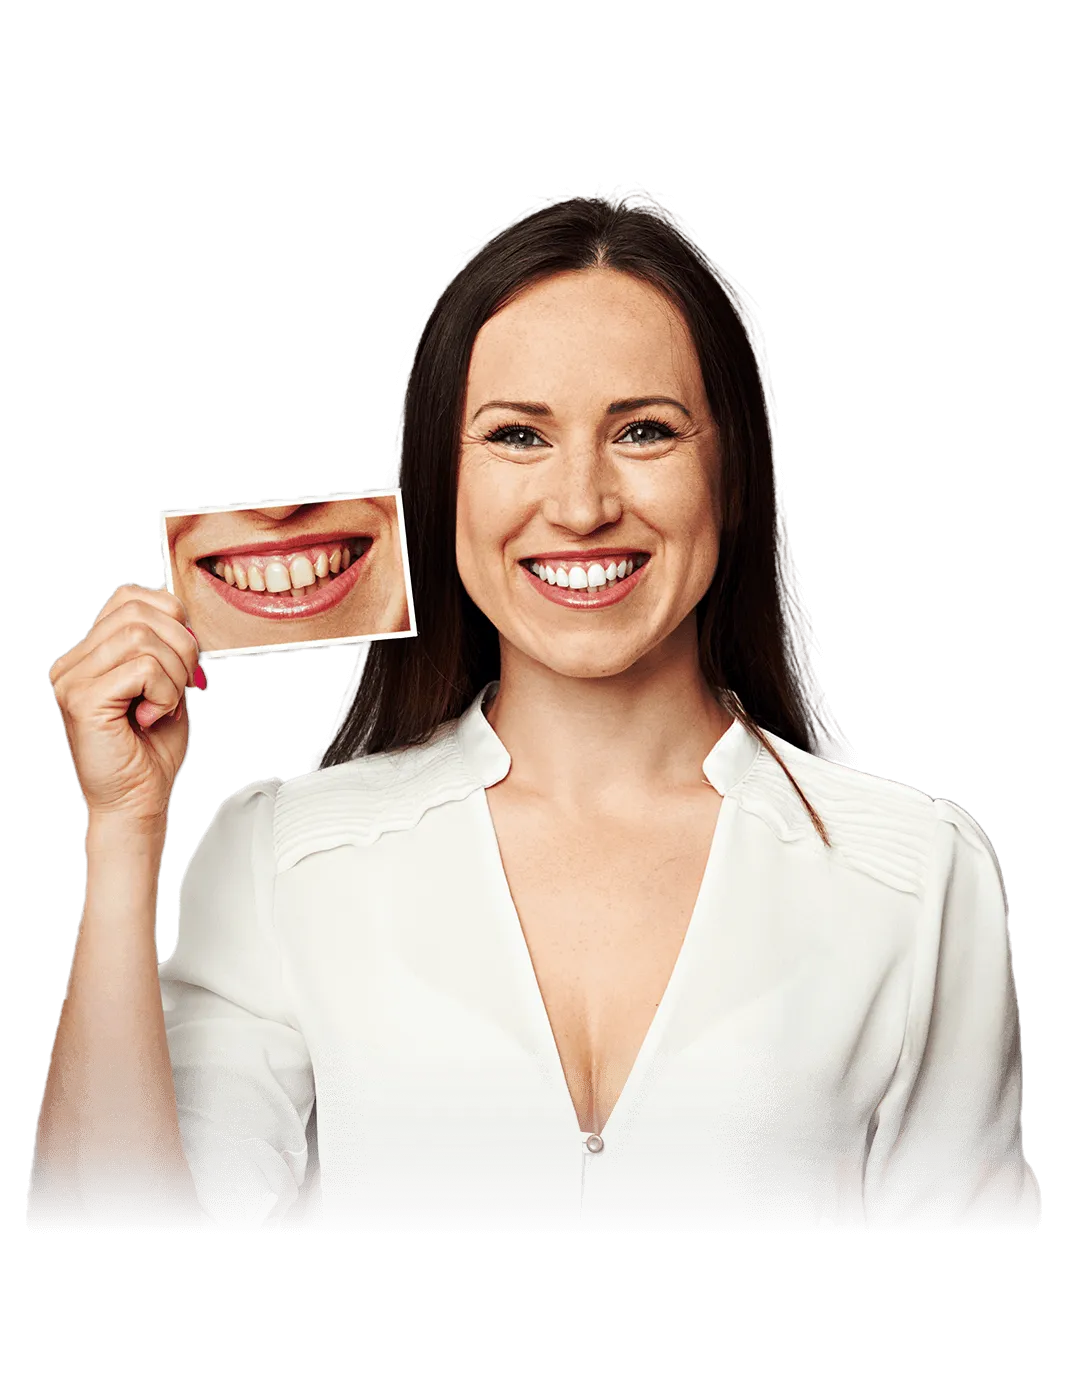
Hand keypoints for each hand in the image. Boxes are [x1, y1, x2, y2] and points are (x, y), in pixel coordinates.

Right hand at [49, 585, 202, 828]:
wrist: (135, 801)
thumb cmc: (149, 751)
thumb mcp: (166, 686)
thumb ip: (167, 649)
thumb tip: (187, 622)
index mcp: (91, 655)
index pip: (129, 598)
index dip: (170, 615)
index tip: (185, 654)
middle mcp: (74, 663)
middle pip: (138, 612)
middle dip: (180, 644)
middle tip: (183, 683)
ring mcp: (73, 680)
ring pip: (141, 637)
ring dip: (173, 672)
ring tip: (163, 703)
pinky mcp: (84, 699)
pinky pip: (142, 668)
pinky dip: (164, 692)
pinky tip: (152, 716)